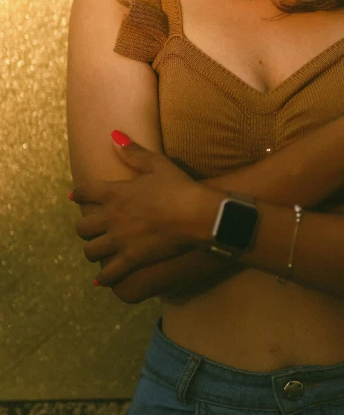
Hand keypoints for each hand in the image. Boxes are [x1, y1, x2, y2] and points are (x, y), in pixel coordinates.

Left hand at [72, 132, 206, 286]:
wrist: (196, 213)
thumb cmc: (179, 185)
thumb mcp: (156, 164)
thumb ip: (133, 152)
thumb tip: (113, 135)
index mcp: (115, 193)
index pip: (84, 192)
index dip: (78, 194)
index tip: (76, 196)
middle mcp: (112, 217)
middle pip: (81, 227)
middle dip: (84, 227)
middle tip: (91, 227)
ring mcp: (120, 240)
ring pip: (90, 251)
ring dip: (92, 250)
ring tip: (98, 250)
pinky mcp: (132, 258)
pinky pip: (109, 273)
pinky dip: (103, 277)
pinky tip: (101, 279)